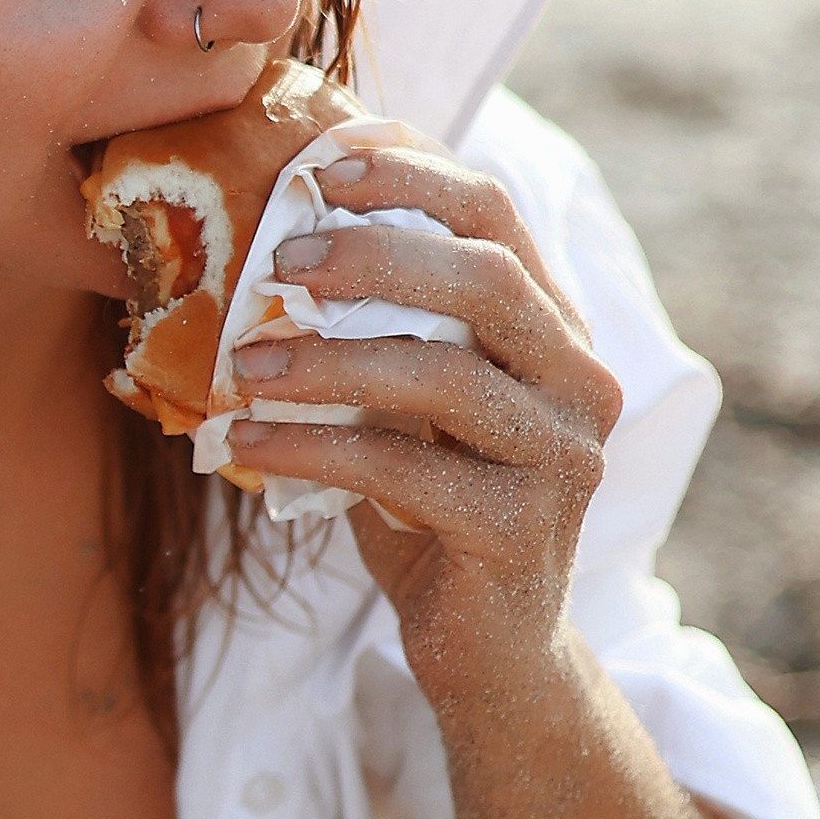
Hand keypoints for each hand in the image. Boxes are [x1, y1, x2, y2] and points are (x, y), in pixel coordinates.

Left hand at [224, 144, 623, 702]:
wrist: (487, 650)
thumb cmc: (431, 507)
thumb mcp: (404, 405)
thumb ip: (374, 330)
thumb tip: (265, 250)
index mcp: (554, 330)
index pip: (498, 217)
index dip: (412, 178)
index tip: (320, 168)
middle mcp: (580, 381)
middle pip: (486, 279)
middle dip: (373, 255)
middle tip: (276, 262)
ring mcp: (563, 457)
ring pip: (443, 376)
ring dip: (326, 361)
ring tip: (240, 364)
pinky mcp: (522, 530)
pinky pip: (405, 469)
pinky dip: (312, 449)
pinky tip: (245, 440)